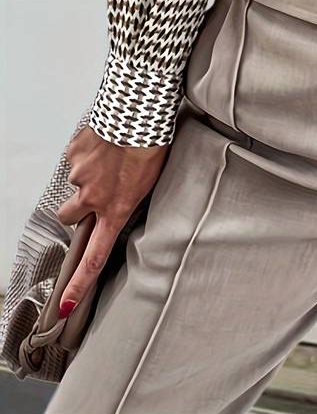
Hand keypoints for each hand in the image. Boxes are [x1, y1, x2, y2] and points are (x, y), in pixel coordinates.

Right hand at [55, 125, 169, 316]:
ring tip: (113, 154)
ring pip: (75, 182)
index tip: (67, 303)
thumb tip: (121, 203)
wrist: (139, 109)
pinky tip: (106, 140)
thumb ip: (130, 199)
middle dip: (77, 208)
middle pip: (69, 217)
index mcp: (116, 208)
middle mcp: (93, 197)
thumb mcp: (150, 181)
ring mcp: (80, 176)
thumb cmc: (153, 143)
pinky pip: (76, 158)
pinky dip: (88, 152)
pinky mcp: (74, 154)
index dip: (79, 283)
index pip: (95, 256)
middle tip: (96, 190)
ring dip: (89, 173)